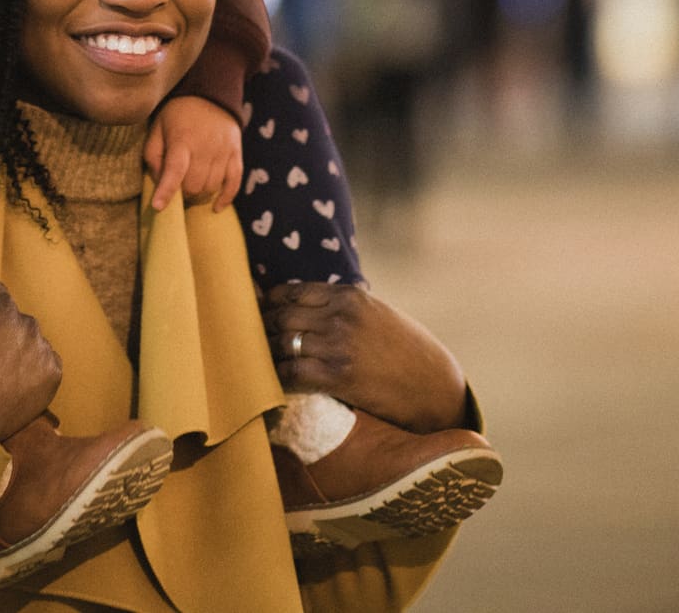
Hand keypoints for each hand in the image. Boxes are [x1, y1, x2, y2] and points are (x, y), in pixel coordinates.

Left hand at [144, 95, 242, 212]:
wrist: (210, 94)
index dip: (166, 190)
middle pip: (194, 185)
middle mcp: (204, 146)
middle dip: (182, 195)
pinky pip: (234, 183)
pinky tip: (216, 207)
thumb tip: (159, 183)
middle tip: (177, 190)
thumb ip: (153, 156)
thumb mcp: (157, 129)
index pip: (175, 170)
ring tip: (191, 189)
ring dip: (199, 195)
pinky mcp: (236, 153)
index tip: (158, 207)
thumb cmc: (177, 116)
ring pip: (211, 187)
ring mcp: (223, 150)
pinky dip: (226, 198)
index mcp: (181, 140)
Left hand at [262, 282, 468, 433]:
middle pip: (282, 316)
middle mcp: (342, 316)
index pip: (292, 292)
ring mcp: (339, 346)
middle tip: (244, 338)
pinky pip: (292, 372)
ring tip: (252, 360)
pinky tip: (270, 380)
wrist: (434, 386)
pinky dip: (276, 376)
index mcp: (350, 296)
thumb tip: (303, 308)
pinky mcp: (338, 376)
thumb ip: (343, 307)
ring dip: (265, 352)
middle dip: (260, 328)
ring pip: (283, 343)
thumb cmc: (405, 351)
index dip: (268, 304)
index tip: (256, 313)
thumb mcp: (377, 314)